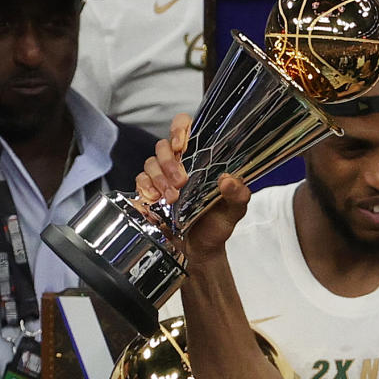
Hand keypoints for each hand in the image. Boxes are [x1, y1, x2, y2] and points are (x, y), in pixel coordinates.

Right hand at [135, 113, 250, 262]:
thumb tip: (228, 180)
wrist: (202, 249)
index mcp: (201, 160)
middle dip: (169, 163)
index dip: (180, 128)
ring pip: (150, 162)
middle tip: (181, 181)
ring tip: (173, 198)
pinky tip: (156, 199)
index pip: (186, 128)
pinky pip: (140, 180)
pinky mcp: (150, 192)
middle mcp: (180, 164)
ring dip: (159, 178)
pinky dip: (146, 188)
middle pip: (163, 146)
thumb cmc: (218, 223)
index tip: (181, 144)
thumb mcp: (235, 209)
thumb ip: (238, 194)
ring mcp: (163, 178)